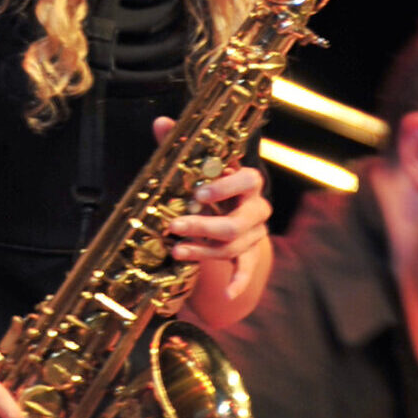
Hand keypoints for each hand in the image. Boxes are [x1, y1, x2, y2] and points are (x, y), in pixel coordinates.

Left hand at [151, 116, 271, 298]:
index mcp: (247, 180)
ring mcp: (255, 233)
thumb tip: (162, 122)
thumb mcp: (196, 165)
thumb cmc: (209, 183)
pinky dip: (239, 282)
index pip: (247, 179)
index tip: (198, 193)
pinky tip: (228, 294)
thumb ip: (181, 145)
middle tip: (174, 226)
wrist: (230, 209)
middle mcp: (256, 207)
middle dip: (205, 225)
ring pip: (234, 246)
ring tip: (176, 251)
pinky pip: (247, 269)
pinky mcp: (249, 253)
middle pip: (239, 221)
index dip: (225, 187)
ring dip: (204, 250)